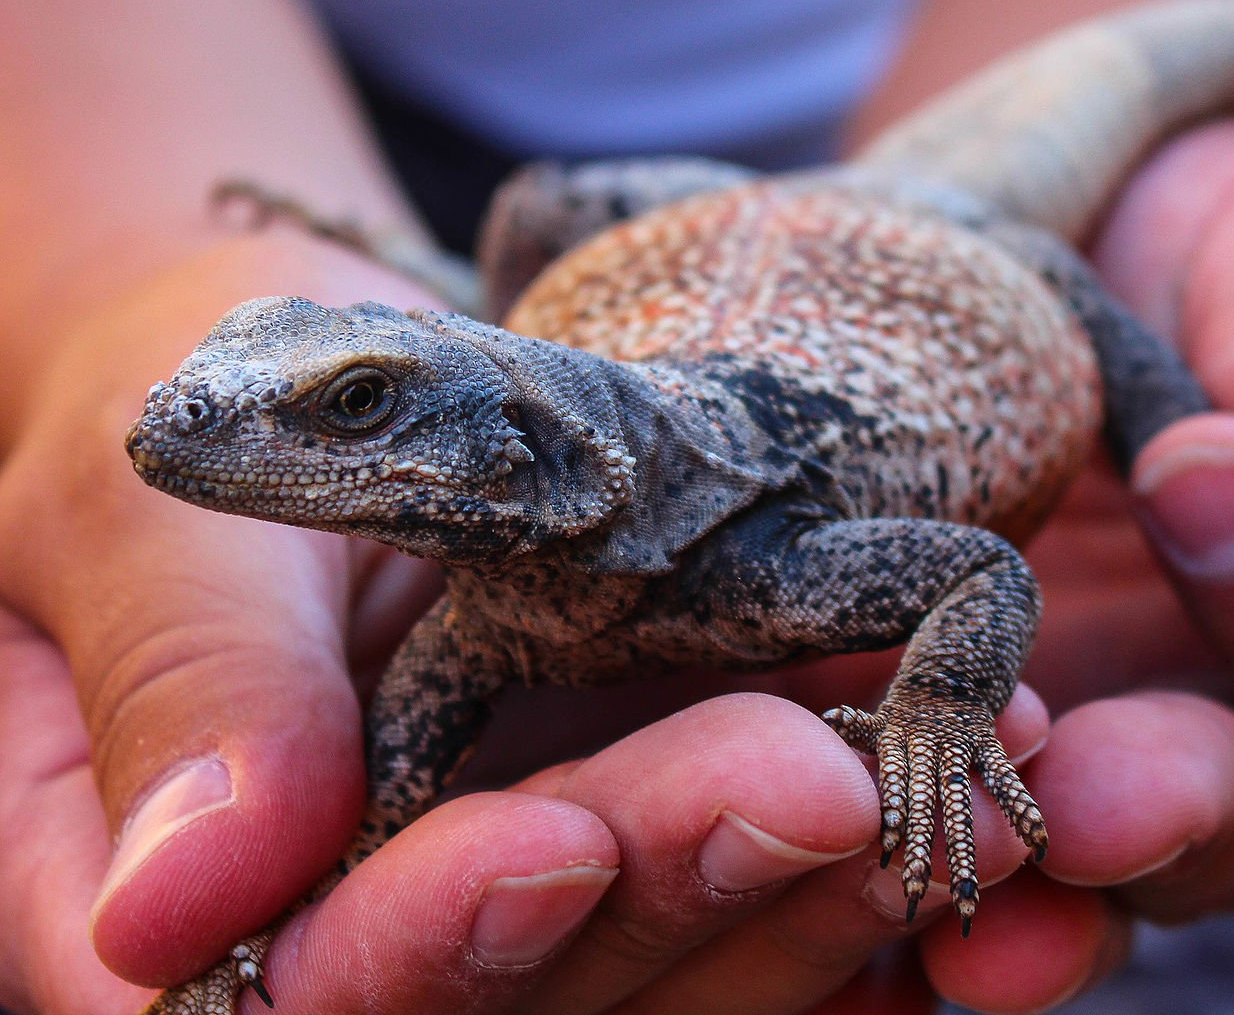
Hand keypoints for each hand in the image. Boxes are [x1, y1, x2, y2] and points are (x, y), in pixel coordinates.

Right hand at [0, 228, 1042, 1014]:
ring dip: (799, 882)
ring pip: (668, 946)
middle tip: (812, 786)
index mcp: (193, 900)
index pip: (315, 984)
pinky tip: (941, 780)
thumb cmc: (188, 449)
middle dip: (673, 883)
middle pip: (535, 979)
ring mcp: (519, 883)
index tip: (553, 849)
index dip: (432, 943)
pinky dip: (851, 833)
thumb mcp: (155, 521)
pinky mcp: (627, 822)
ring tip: (900, 776)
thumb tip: (179, 910)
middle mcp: (376, 925)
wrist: (303, 412)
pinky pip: (747, 873)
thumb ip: (189, 689)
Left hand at [911, 121, 1233, 1012]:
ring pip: (1091, 873)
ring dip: (1025, 872)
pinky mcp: (955, 736)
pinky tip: (837, 833)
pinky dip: (897, 848)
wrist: (1055, 250)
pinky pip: (939, 830)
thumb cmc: (1202, 245)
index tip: (1219, 481)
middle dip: (1177, 804)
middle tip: (1091, 789)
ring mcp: (1095, 742)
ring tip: (952, 837)